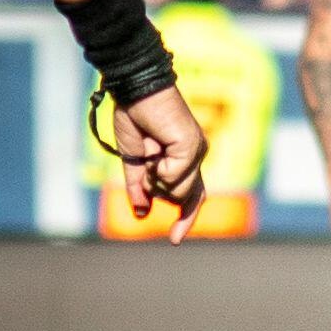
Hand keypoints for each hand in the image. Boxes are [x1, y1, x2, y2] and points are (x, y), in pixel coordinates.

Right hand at [110, 86, 208, 243]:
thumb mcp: (134, 159)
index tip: (173, 240)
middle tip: (147, 157)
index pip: (192, 198)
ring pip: (175, 190)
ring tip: (149, 147)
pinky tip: (153, 145)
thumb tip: (140, 212)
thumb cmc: (135, 117)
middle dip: (155, 187)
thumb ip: (138, 186)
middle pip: (180, 198)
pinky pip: (171, 176)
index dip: (184, 220)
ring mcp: (196, 154)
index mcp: (184, 161)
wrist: (135, 90)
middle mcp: (195, 159)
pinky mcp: (192, 148)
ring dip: (152, 174)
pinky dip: (156, 165)